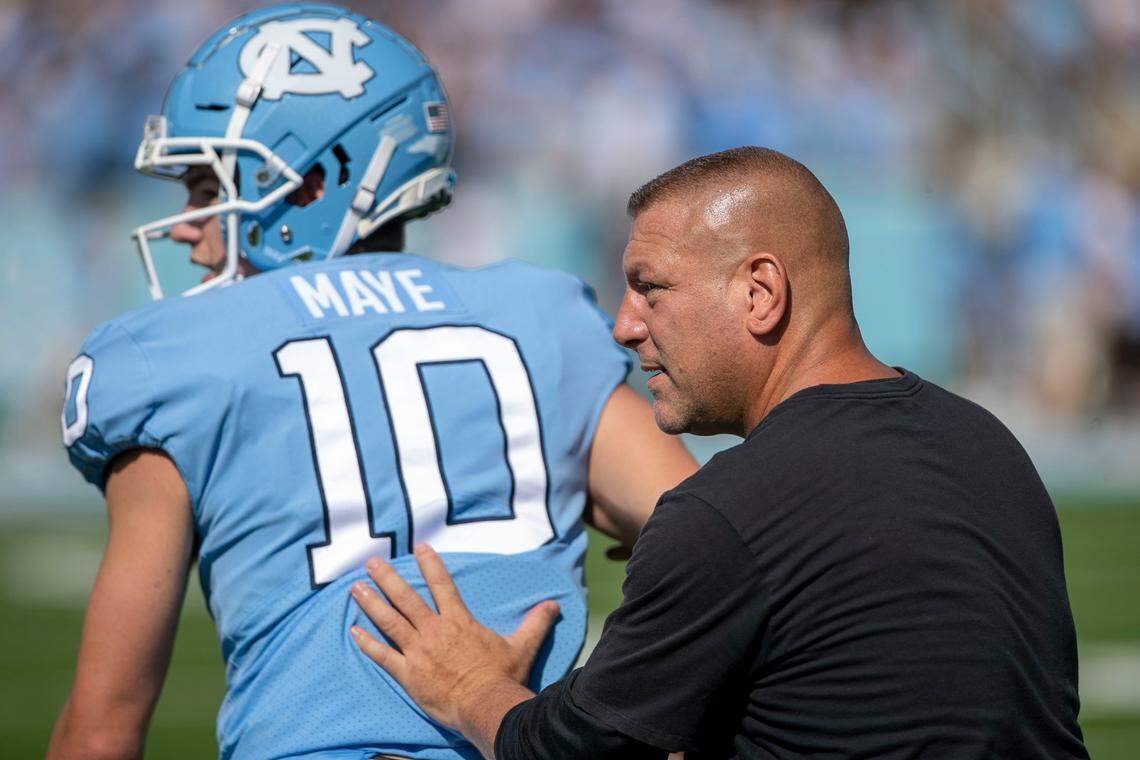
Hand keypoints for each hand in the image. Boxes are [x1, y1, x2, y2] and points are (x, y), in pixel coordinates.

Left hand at [350, 545, 559, 738]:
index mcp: (459, 621)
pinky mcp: (408, 674)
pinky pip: (383, 656)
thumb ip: (535, 622)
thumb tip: (554, 605)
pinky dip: (368, 644)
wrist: (486, 704)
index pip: (442, 584)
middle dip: (387, 578)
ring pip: (389, 622)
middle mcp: (435, 631)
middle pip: (406, 598)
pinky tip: (354, 632)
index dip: (430, 564)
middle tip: (371, 562)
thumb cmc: (502, 676)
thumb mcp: (522, 645)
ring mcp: (418, 652)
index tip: (419, 547)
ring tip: (355, 588)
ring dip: (371, 603)